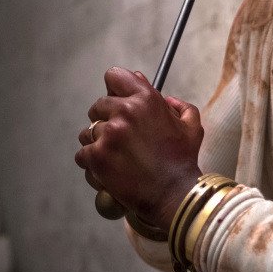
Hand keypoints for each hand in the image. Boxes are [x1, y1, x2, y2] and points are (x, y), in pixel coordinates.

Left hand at [75, 67, 202, 228]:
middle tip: (118, 137)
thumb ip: (178, 106)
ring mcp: (108, 134)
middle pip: (98, 106)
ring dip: (97, 142)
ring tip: (115, 156)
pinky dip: (91, 162)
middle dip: (105, 119)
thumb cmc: (182, 161)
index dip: (115, 89)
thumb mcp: (191, 127)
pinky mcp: (96, 156)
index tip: (117, 100)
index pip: (114, 76)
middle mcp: (124, 112)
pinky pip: (82, 153)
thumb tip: (165, 98)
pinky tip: (107, 168)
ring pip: (88, 131)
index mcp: (145, 99)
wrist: (174, 195)